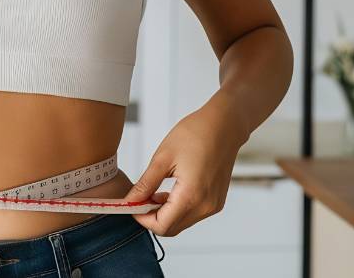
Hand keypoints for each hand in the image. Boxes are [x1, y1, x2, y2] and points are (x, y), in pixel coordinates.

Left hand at [123, 95, 245, 236]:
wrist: (223, 125)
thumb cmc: (194, 135)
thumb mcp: (163, 157)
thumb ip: (146, 183)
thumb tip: (131, 200)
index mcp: (191, 196)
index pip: (162, 226)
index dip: (142, 219)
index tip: (130, 205)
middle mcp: (205, 207)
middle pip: (172, 228)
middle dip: (151, 217)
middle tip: (138, 198)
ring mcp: (213, 205)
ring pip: (181, 222)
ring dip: (163, 212)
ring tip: (150, 192)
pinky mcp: (216, 201)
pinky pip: (192, 213)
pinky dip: (176, 208)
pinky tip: (167, 192)